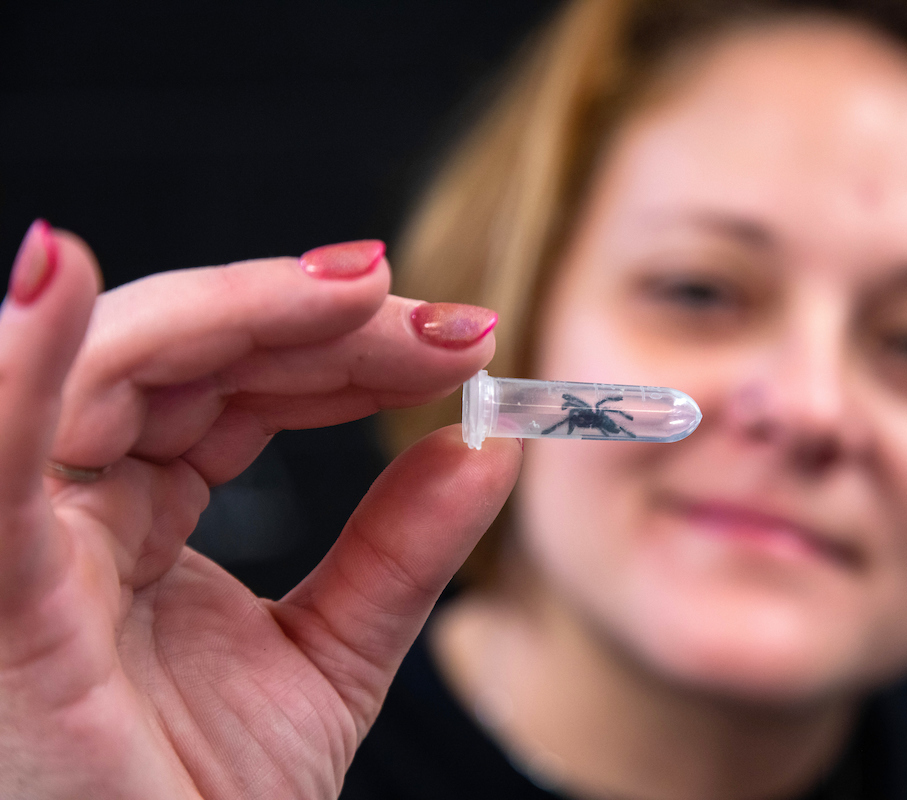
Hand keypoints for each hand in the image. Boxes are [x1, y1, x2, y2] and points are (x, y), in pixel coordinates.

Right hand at [0, 223, 521, 798]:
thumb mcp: (330, 660)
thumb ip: (400, 550)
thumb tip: (485, 446)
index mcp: (138, 515)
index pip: (240, 383)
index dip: (348, 349)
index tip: (462, 342)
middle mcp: (73, 506)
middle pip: (186, 353)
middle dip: (318, 320)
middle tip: (445, 323)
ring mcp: (23, 538)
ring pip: (110, 365)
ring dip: (237, 307)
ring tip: (361, 290)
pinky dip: (22, 358)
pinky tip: (59, 272)